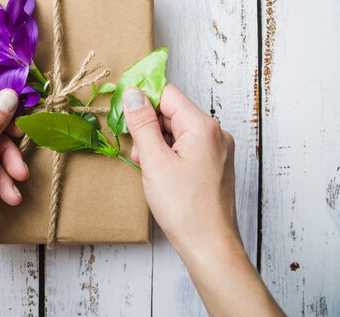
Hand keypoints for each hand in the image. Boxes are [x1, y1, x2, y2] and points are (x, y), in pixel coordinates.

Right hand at [122, 84, 283, 315]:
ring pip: (177, 131)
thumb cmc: (185, 207)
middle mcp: (215, 133)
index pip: (168, 94)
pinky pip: (186, 146)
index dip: (142, 97)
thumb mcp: (154, 161)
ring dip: (156, 142)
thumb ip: (142, 124)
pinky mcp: (213, 164)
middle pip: (172, 112)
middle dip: (148, 125)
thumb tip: (132, 94)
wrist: (209, 245)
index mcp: (203, 126)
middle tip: (135, 148)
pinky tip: (158, 171)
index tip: (122, 107)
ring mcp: (217, 149)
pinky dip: (168, 153)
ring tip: (146, 166)